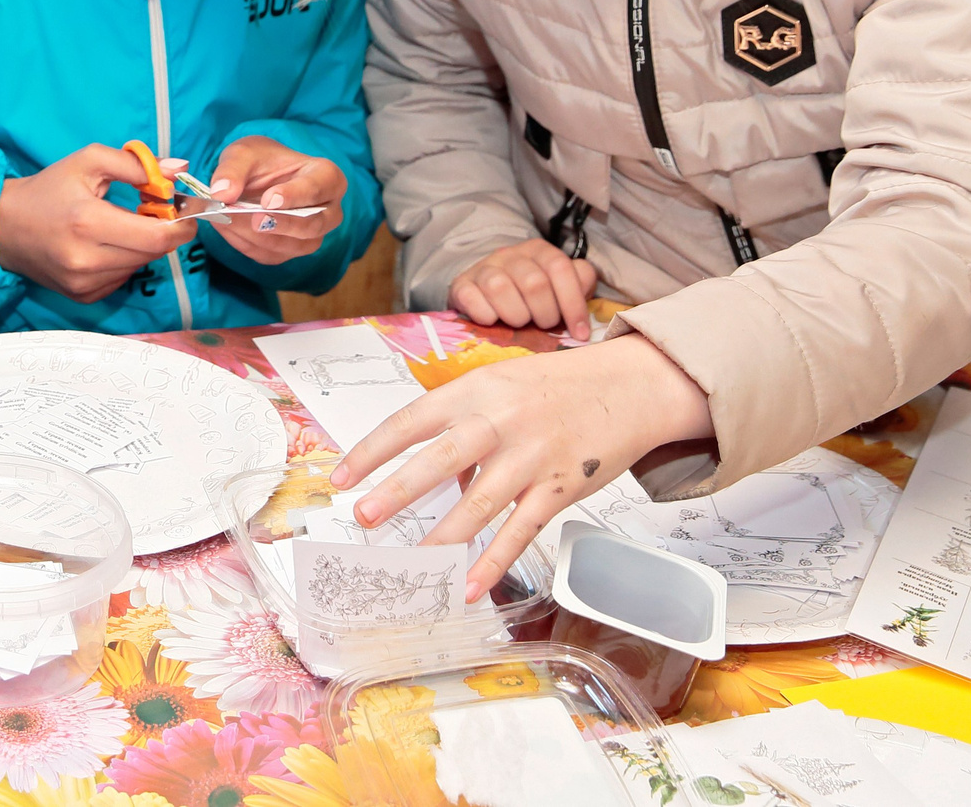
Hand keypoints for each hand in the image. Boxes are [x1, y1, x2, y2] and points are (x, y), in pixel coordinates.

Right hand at [0, 144, 193, 302]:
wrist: (4, 226)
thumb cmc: (49, 188)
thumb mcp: (88, 161)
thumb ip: (136, 164)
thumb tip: (179, 170)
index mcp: (89, 222)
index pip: (157, 236)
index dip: (181, 225)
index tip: (185, 211)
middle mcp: (87, 260)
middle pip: (153, 253)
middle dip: (164, 232)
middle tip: (156, 212)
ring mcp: (84, 284)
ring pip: (139, 267)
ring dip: (142, 246)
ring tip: (123, 226)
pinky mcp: (82, 297)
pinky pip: (122, 279)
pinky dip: (124, 261)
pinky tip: (106, 245)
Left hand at [200, 135, 343, 265]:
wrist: (254, 177)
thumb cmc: (259, 160)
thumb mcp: (243, 153)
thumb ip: (232, 169)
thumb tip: (222, 193)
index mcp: (325, 176)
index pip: (319, 187)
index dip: (296, 195)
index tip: (269, 199)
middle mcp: (327, 210)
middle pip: (314, 225)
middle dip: (282, 224)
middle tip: (254, 220)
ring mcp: (311, 235)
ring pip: (293, 245)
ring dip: (258, 237)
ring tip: (228, 221)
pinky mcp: (290, 250)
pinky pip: (271, 255)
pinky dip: (247, 244)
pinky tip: (228, 228)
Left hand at [330, 337, 713, 600]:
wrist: (629, 387)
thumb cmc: (555, 386)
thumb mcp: (499, 386)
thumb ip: (462, 423)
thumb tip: (431, 473)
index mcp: (476, 391)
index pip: (412, 420)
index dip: (373, 450)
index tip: (341, 477)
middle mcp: (500, 421)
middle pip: (440, 457)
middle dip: (398, 489)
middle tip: (364, 516)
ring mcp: (532, 456)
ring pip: (480, 502)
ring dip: (443, 535)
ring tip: (413, 561)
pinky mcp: (560, 488)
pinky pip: (521, 530)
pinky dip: (494, 561)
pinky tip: (469, 585)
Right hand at [449, 237, 597, 331]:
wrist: (485, 292)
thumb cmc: (528, 295)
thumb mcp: (558, 286)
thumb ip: (578, 283)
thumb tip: (586, 288)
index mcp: (538, 250)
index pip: (561, 268)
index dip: (573, 304)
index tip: (580, 333)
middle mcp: (510, 254)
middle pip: (534, 282)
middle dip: (545, 314)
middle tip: (544, 325)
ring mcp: (483, 268)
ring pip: (500, 287)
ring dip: (516, 316)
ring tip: (520, 323)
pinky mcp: (461, 285)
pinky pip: (472, 299)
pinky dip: (486, 316)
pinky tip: (493, 321)